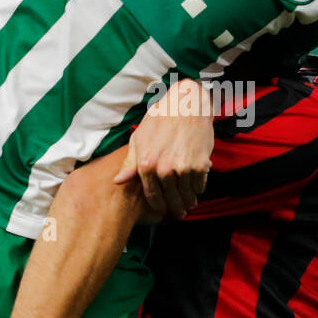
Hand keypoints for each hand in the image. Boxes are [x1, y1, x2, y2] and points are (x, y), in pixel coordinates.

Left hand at [113, 78, 212, 218]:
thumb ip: (130, 163)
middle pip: (171, 199)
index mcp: (146, 164)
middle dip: (176, 208)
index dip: (159, 206)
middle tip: (180, 213)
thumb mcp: (139, 137)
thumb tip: (118, 181)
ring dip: (189, 201)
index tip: (163, 211)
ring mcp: (183, 168)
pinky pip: (200, 185)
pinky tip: (197, 189)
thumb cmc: (161, 118)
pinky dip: (199, 189)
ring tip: (190, 204)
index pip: (152, 195)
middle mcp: (164, 169)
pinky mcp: (200, 165)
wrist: (187, 104)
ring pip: (187, 195)